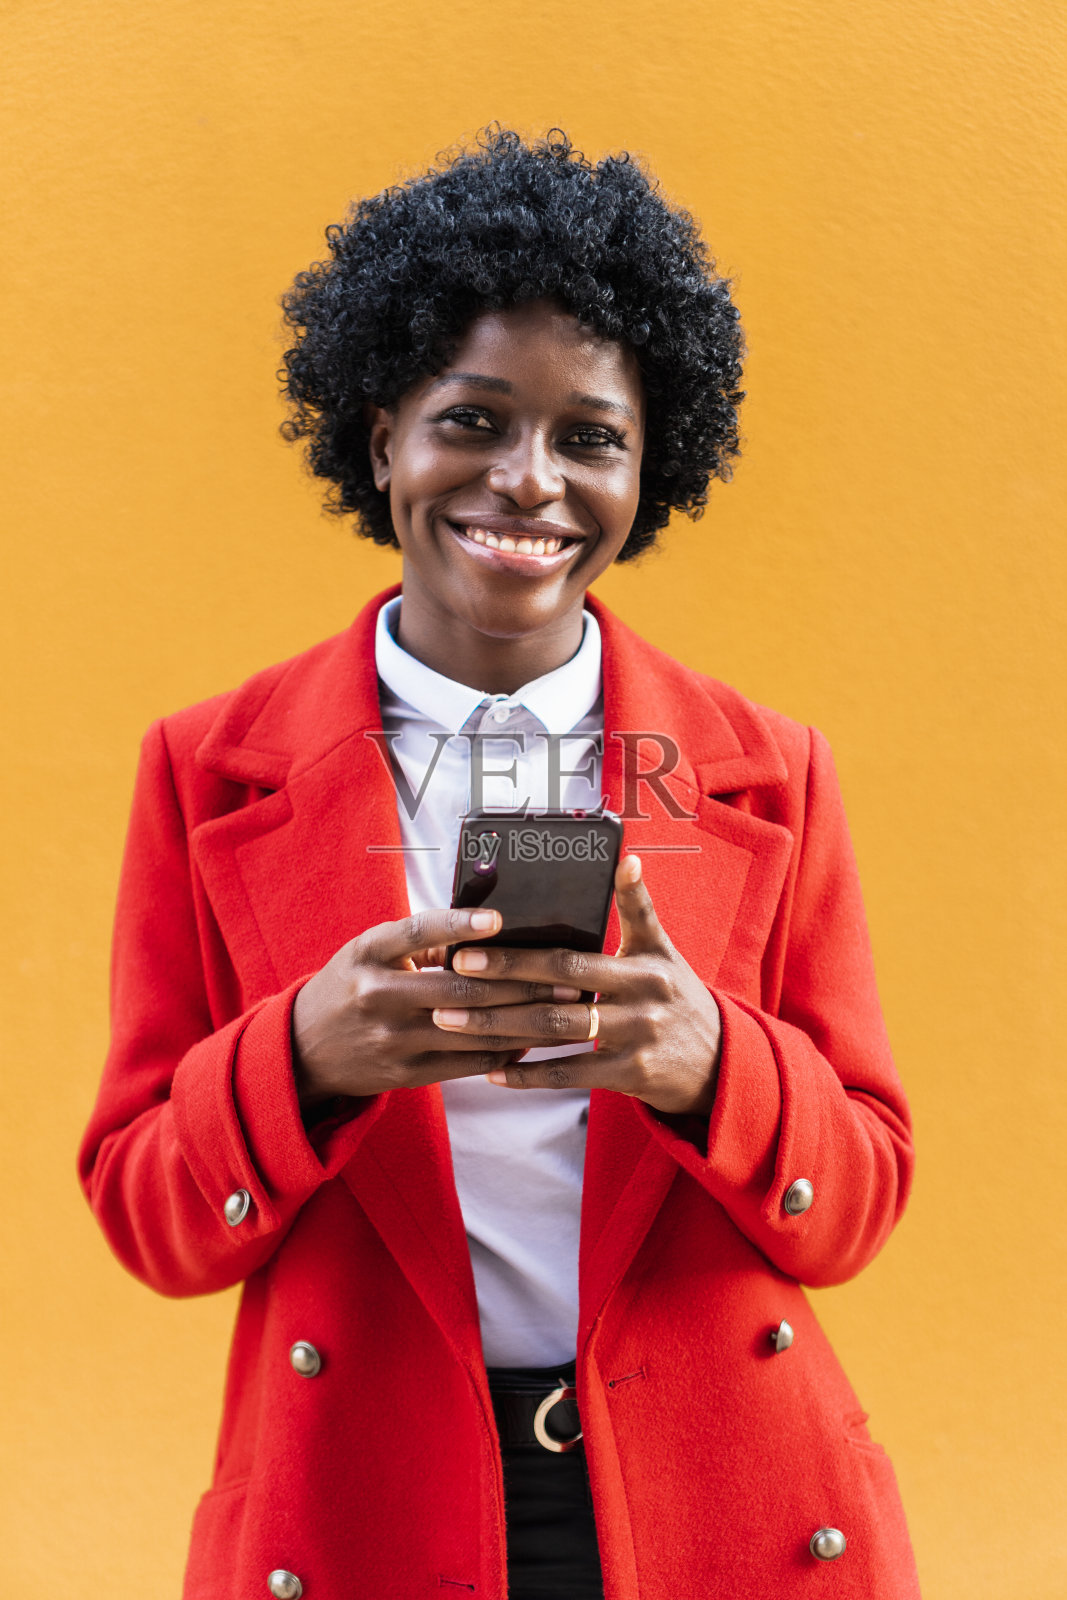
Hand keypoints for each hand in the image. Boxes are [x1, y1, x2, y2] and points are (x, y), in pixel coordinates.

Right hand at [291, 908, 582, 1106]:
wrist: (305, 1049)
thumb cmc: (351, 985)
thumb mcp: (369, 952)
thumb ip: (421, 942)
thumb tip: (489, 929)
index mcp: (367, 953)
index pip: (415, 932)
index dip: (458, 925)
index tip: (499, 920)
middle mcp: (377, 995)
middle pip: (458, 988)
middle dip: (519, 983)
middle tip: (565, 977)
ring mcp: (392, 1039)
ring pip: (470, 1029)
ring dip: (523, 1021)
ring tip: (562, 1009)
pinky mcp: (405, 1074)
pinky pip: (465, 1063)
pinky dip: (503, 1052)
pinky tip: (532, 1040)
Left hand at [432, 856, 721, 1115]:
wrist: (720, 1061)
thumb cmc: (677, 996)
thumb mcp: (663, 950)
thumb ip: (639, 908)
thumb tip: (626, 858)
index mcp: (643, 961)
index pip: (572, 953)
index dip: (523, 948)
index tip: (476, 937)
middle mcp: (640, 998)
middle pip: (557, 988)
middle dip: (500, 980)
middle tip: (452, 973)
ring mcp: (636, 1038)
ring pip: (557, 1031)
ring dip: (500, 1028)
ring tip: (451, 1021)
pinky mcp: (631, 1075)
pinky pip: (571, 1075)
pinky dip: (530, 1074)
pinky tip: (492, 1071)